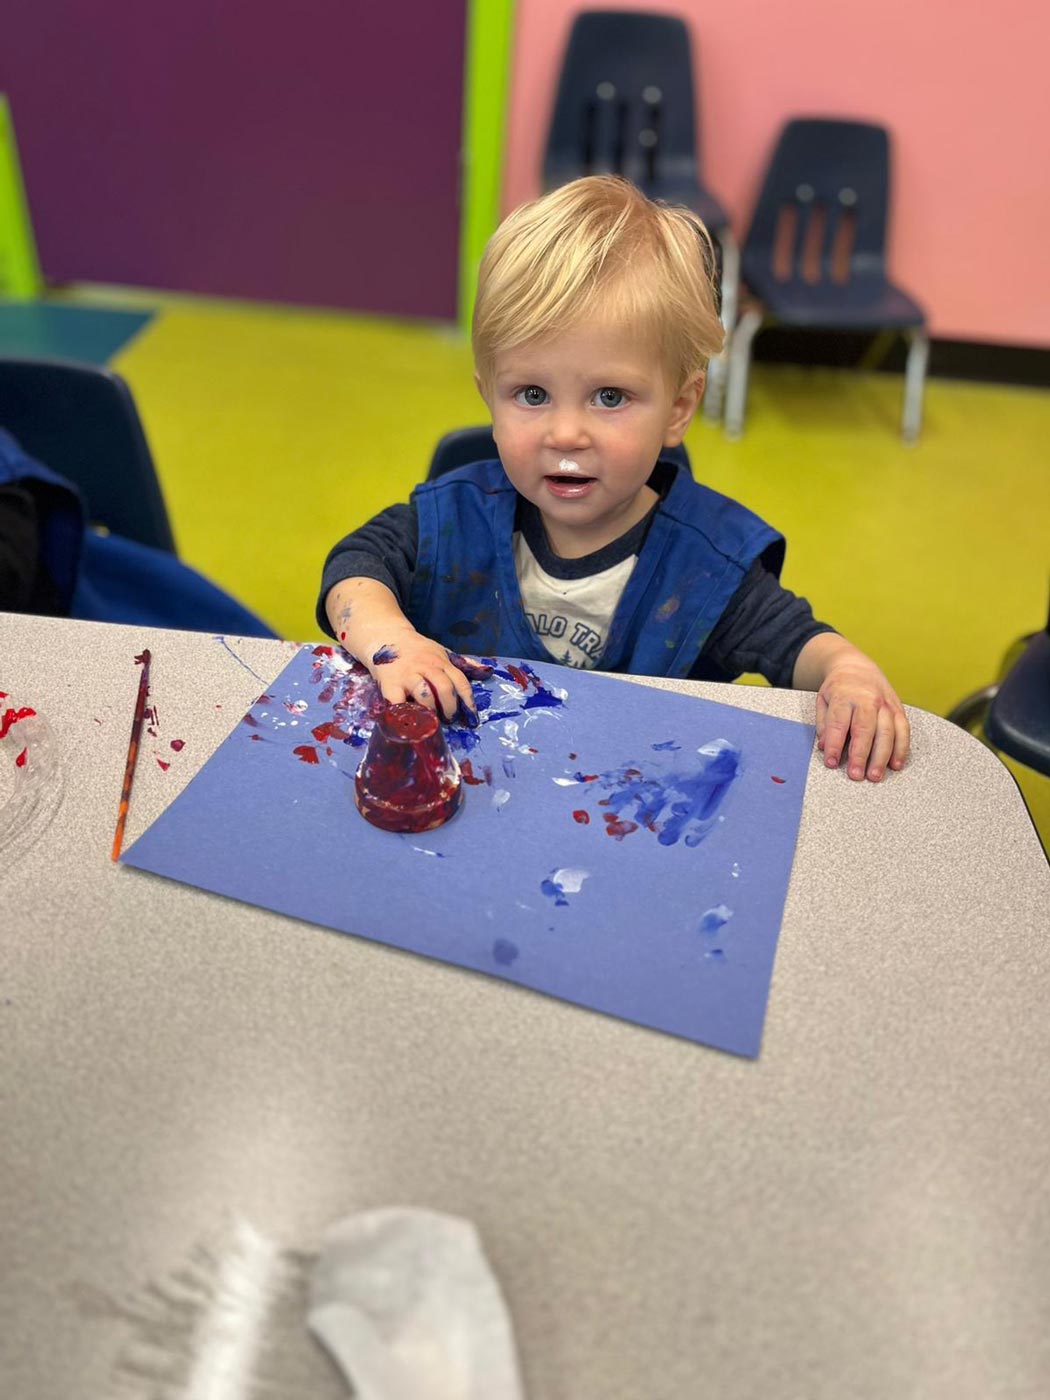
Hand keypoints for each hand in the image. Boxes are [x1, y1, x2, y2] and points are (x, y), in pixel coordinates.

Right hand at [367, 628, 479, 722]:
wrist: (386, 635)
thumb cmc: (417, 649)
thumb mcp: (441, 652)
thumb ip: (462, 664)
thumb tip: (487, 672)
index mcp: (441, 661)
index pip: (460, 681)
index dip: (468, 702)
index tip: (472, 719)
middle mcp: (426, 667)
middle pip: (444, 688)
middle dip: (450, 708)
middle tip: (449, 720)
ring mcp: (407, 675)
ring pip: (424, 695)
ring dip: (431, 712)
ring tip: (431, 721)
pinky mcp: (389, 683)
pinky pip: (398, 702)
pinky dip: (404, 714)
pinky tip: (409, 722)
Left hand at [815, 650, 908, 781]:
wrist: (856, 666)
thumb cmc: (838, 688)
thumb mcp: (822, 700)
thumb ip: (823, 724)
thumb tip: (825, 747)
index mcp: (844, 695)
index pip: (839, 723)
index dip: (835, 745)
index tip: (832, 763)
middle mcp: (867, 698)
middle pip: (865, 729)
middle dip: (861, 755)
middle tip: (856, 775)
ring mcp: (885, 703)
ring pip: (887, 731)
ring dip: (882, 756)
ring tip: (875, 776)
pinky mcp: (898, 708)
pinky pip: (903, 729)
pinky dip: (901, 748)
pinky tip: (896, 764)